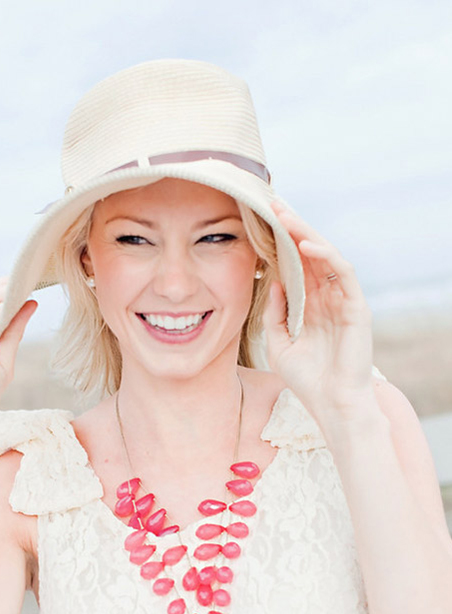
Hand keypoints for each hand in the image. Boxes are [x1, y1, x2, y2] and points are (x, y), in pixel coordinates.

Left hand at [262, 200, 375, 417]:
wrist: (331, 404)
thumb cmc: (307, 380)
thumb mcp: (279, 343)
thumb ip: (275, 313)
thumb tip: (271, 282)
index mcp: (311, 305)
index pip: (297, 266)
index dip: (281, 243)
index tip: (261, 222)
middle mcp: (328, 298)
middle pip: (311, 254)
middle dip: (292, 227)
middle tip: (273, 203)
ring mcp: (343, 300)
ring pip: (327, 257)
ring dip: (307, 234)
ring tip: (286, 215)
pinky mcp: (357, 306)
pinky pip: (344, 273)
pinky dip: (327, 256)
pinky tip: (307, 245)